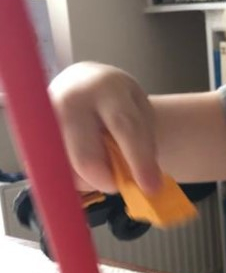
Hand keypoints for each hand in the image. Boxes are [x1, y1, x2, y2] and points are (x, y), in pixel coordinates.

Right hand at [49, 62, 162, 193]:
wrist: (84, 83)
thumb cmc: (119, 103)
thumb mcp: (141, 113)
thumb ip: (142, 143)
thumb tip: (140, 185)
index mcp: (105, 88)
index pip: (124, 128)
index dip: (139, 162)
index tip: (151, 188)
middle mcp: (69, 100)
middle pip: (86, 158)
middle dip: (107, 180)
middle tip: (117, 182)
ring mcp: (42, 118)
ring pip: (67, 172)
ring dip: (89, 180)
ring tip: (99, 161)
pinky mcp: (27, 137)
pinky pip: (50, 174)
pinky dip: (72, 177)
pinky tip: (80, 161)